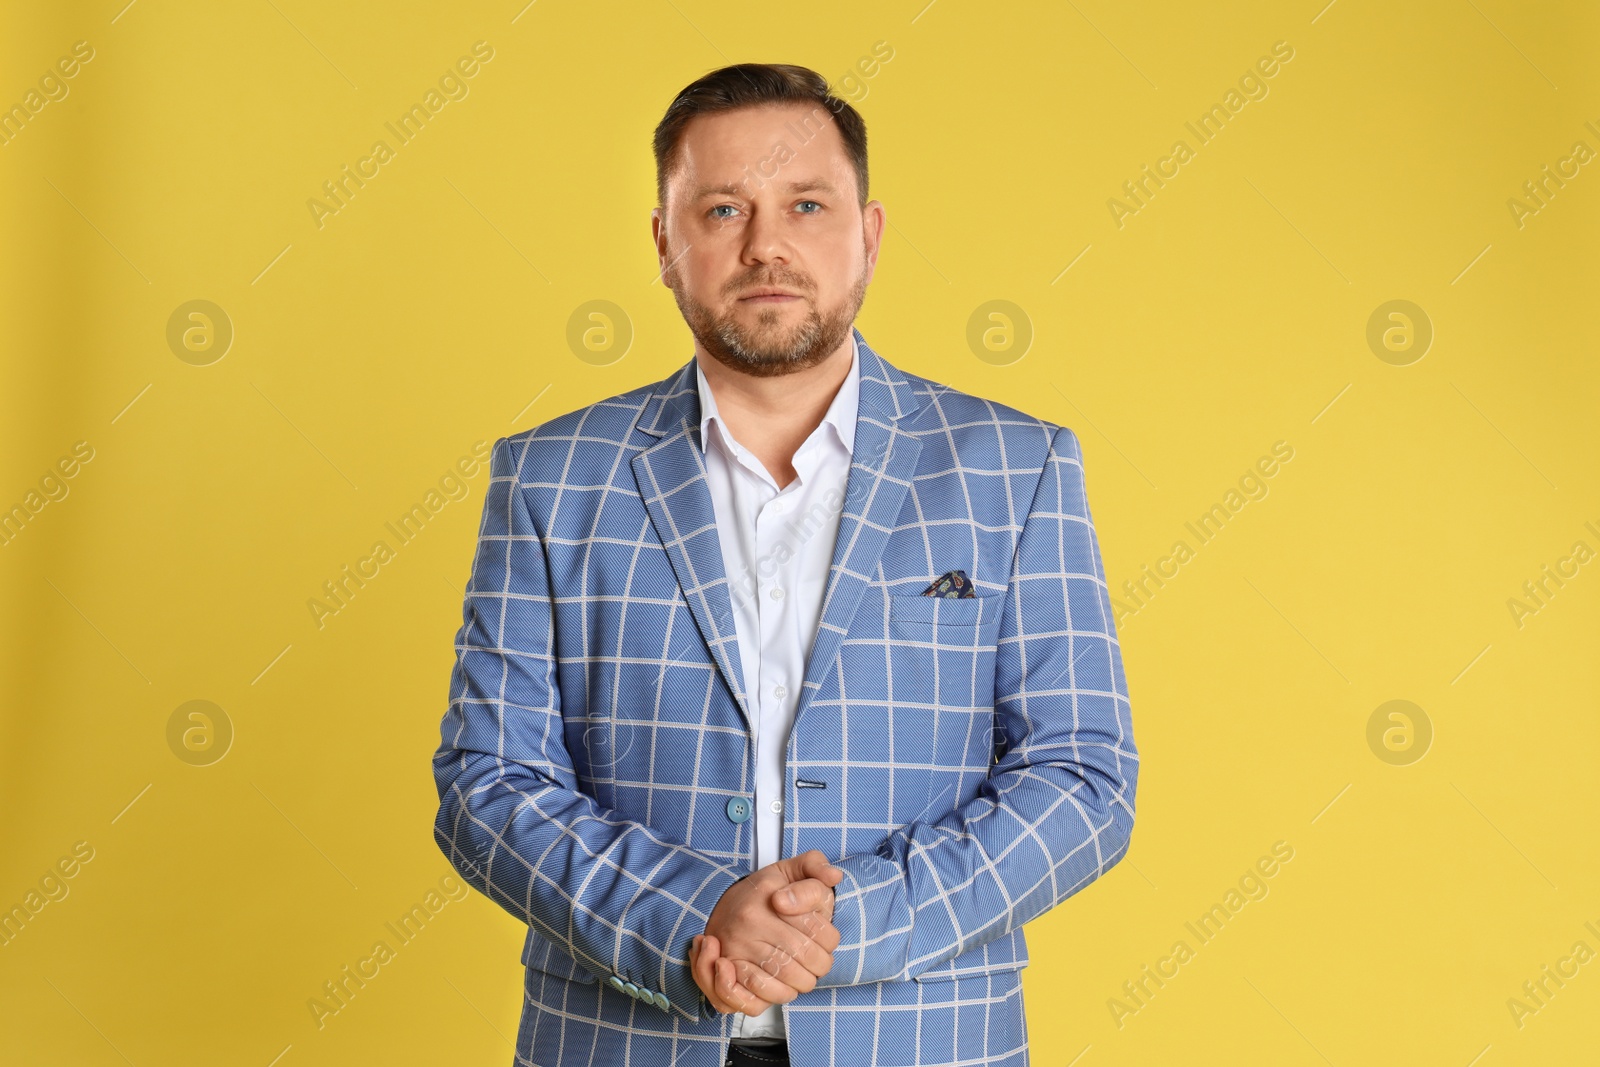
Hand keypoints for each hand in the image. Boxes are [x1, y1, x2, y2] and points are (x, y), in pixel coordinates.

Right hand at [691, 850, 843, 1014]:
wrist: (719, 903)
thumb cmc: (762, 892)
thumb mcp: (789, 869)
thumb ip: (815, 866)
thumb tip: (833, 877)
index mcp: (769, 897)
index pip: (820, 930)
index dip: (831, 941)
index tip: (825, 940)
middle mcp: (750, 923)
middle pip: (806, 958)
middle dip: (820, 966)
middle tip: (817, 963)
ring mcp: (735, 949)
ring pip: (784, 981)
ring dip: (800, 985)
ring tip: (801, 976)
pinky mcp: (726, 971)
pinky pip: (753, 999)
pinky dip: (773, 998)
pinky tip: (781, 988)